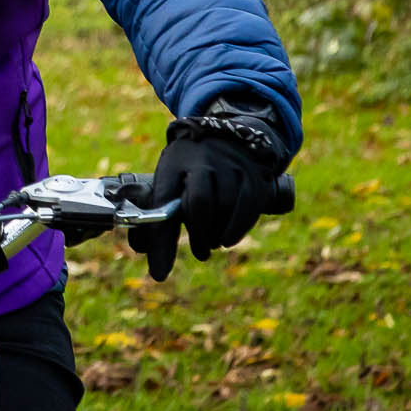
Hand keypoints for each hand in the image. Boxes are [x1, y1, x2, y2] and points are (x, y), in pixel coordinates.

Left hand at [128, 127, 274, 280]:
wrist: (225, 136)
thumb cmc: (189, 169)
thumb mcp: (171, 183)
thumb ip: (162, 222)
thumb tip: (158, 271)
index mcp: (174, 162)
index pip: (165, 202)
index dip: (161, 241)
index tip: (159, 274)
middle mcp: (202, 160)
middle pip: (200, 204)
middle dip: (198, 234)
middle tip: (199, 252)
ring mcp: (230, 166)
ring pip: (225, 206)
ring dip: (217, 234)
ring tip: (211, 243)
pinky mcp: (252, 175)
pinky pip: (248, 206)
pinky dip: (238, 228)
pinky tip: (228, 239)